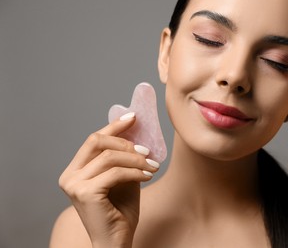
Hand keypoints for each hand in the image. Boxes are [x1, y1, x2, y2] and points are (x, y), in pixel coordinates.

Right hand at [59, 113, 159, 246]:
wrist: (116, 241)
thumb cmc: (120, 212)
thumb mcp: (123, 177)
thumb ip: (124, 157)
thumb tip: (136, 132)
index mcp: (75, 170)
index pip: (93, 139)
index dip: (114, 125)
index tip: (133, 116)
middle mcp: (69, 176)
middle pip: (97, 141)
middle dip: (126, 142)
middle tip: (147, 150)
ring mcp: (74, 184)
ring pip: (109, 156)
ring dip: (136, 158)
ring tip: (152, 165)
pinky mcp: (85, 193)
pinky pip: (116, 172)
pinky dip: (135, 171)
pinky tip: (148, 175)